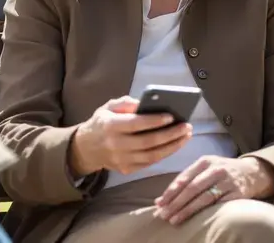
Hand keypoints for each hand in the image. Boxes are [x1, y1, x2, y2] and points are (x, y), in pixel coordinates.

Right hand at [69, 96, 191, 176]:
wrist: (86, 148)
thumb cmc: (102, 123)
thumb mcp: (108, 107)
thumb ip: (125, 103)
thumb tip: (145, 103)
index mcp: (110, 126)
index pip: (136, 124)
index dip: (154, 121)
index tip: (172, 116)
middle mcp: (116, 145)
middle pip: (148, 142)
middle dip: (170, 134)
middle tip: (187, 126)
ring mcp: (121, 160)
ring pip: (152, 156)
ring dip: (172, 146)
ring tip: (186, 136)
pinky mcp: (126, 169)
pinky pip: (150, 163)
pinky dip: (164, 154)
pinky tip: (175, 145)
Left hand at [152, 156, 273, 224]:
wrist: (251, 172)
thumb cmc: (221, 172)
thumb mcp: (204, 170)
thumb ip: (185, 182)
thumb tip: (159, 201)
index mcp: (204, 161)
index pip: (184, 177)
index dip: (170, 192)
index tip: (159, 204)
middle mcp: (216, 169)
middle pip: (192, 188)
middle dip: (176, 203)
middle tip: (164, 215)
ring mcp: (227, 181)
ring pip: (204, 198)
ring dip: (187, 210)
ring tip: (175, 220)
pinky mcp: (237, 194)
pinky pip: (219, 205)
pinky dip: (206, 213)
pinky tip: (196, 221)